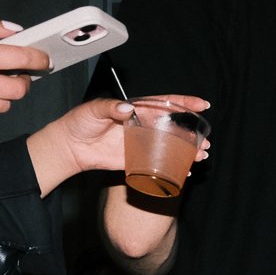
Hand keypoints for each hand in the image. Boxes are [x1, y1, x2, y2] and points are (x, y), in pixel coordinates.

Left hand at [29, 96, 213, 195]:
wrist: (71, 146)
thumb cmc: (80, 122)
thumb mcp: (93, 110)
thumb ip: (110, 107)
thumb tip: (126, 108)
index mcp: (136, 109)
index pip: (165, 104)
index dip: (184, 103)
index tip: (202, 105)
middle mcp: (143, 125)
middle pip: (174, 127)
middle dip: (192, 134)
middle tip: (205, 142)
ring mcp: (141, 144)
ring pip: (170, 146)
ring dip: (187, 151)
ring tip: (201, 156)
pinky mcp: (137, 160)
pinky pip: (159, 163)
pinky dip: (173, 168)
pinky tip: (186, 171)